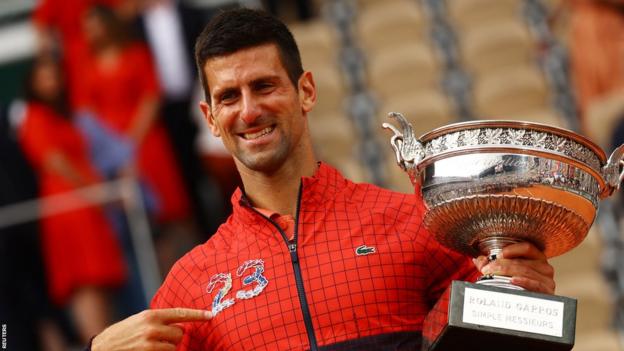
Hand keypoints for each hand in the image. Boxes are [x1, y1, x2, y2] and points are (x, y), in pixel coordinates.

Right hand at [91, 308, 211, 350]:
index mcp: (151, 315)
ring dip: (167, 348)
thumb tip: (179, 323)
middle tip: (159, 338)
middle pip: (179, 333)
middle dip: (173, 337)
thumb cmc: (122, 334)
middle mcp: (152, 327)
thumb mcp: (139, 320)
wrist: (102, 348)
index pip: (180, 313)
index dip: (197, 315)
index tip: (211, 315)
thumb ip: (158, 320)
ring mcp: (150, 343)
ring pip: (174, 347)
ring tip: (151, 346)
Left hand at [472, 242, 554, 294]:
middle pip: (521, 261)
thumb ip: (491, 265)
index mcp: (537, 258)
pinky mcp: (547, 291)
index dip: (511, 250)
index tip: (497, 255)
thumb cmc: (519, 286)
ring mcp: (547, 280)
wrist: (529, 308)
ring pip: (525, 271)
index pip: (527, 247)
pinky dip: (523, 281)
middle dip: (501, 264)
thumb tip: (479, 260)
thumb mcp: (505, 272)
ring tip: (492, 274)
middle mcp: (544, 267)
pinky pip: (535, 284)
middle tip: (487, 268)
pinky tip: (512, 280)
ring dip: (506, 272)